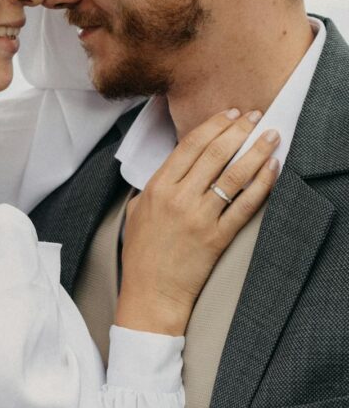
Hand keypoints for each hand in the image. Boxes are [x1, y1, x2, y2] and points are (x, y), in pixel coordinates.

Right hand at [117, 108, 278, 335]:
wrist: (150, 294)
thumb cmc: (142, 255)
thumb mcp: (136, 212)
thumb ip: (153, 186)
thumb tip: (175, 166)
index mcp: (157, 188)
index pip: (190, 145)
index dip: (213, 125)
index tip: (230, 114)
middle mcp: (178, 198)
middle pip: (214, 153)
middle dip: (239, 130)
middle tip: (254, 117)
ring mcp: (199, 218)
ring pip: (234, 174)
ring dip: (256, 151)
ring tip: (270, 136)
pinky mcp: (217, 237)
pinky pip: (245, 205)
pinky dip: (262, 184)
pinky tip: (272, 169)